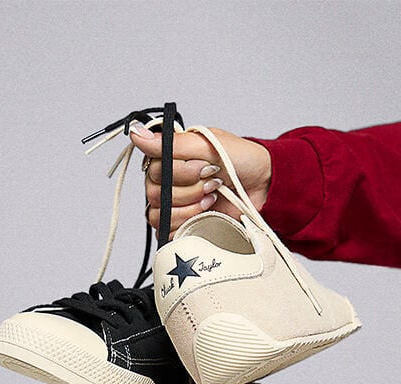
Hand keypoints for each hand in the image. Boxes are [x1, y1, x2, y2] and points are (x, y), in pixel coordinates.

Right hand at [130, 125, 271, 236]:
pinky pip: (166, 232)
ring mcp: (173, 205)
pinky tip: (206, 214)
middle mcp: (167, 181)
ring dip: (188, 208)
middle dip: (189, 191)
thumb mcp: (207, 143)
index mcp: (169, 158)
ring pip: (158, 215)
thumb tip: (136, 134)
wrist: (264, 186)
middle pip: (154, 194)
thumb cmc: (241, 160)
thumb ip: (170, 143)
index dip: (180, 173)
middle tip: (212, 183)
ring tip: (211, 199)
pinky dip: (186, 224)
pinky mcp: (182, 225)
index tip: (205, 167)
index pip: (153, 170)